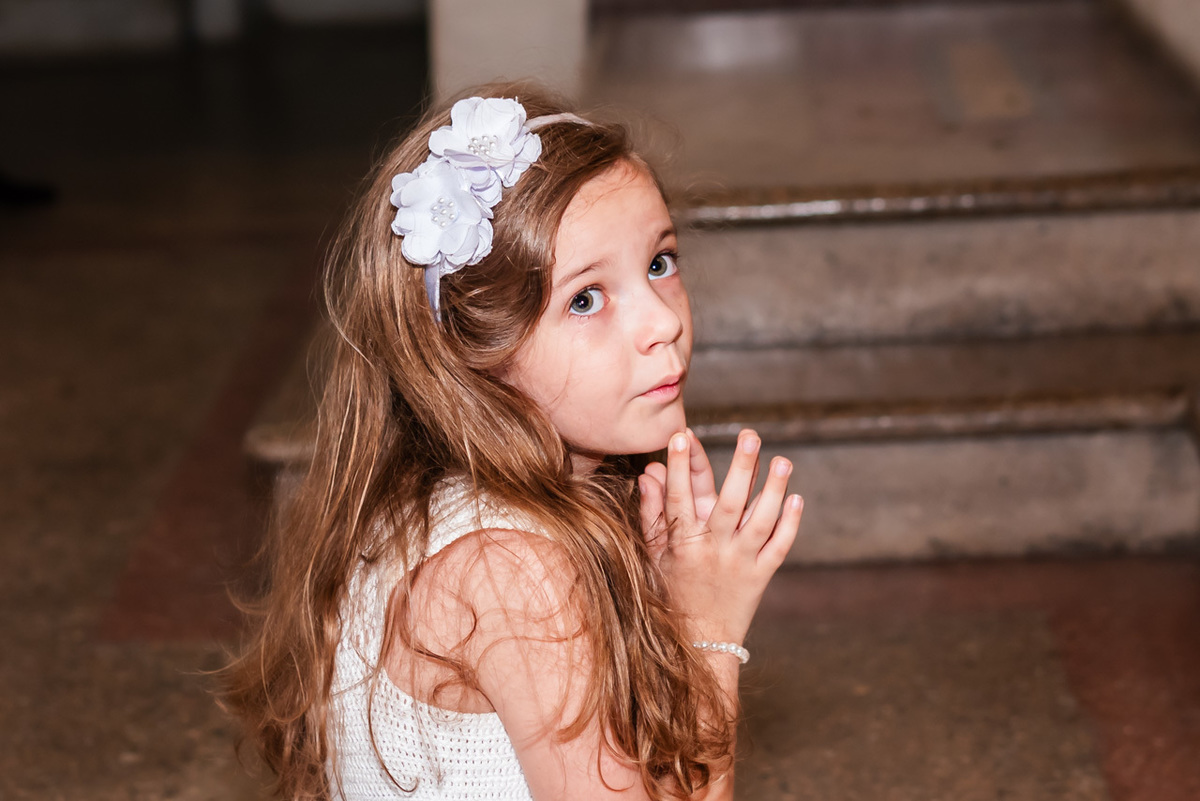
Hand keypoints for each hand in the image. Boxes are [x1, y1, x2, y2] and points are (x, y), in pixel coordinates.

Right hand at [638, 429, 802, 646]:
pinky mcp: (762, 576)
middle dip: (740, 467)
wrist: (701, 645)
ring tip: (783, 460)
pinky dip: (790, 524)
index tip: (682, 435)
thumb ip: (652, 514)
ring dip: (773, 490)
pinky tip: (797, 498)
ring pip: (760, 522)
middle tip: (751, 435)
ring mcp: (741, 564)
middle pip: (729, 503)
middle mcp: (714, 551)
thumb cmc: (672, 593)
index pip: (680, 497)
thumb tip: (648, 473)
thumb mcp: (654, 556)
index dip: (679, 466)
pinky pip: (779, 547)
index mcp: (683, 544)